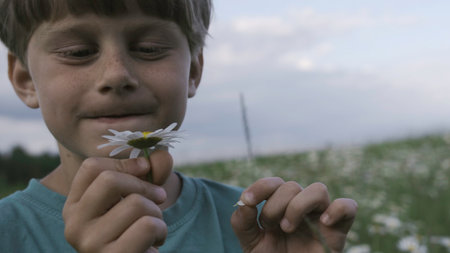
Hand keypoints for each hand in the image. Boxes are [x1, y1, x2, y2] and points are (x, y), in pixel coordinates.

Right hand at [63, 150, 172, 252]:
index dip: (125, 163)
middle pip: (110, 180)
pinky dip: (161, 230)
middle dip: (145, 186)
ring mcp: (90, 244)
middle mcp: (74, 225)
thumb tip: (161, 155)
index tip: (145, 168)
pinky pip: (148, 226)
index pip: (92, 167)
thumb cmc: (136, 230)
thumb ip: (147, 172)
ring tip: (153, 228)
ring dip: (157, 213)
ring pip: (136, 204)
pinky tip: (154, 243)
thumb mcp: (134, 198)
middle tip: (159, 197)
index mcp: (74, 206)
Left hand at [231, 177, 356, 252]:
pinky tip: (323, 222)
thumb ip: (243, 222)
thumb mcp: (251, 243)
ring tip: (287, 227)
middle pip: (292, 186)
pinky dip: (337, 209)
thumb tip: (244, 202)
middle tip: (271, 227)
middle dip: (276, 205)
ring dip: (299, 206)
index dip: (261, 186)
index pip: (274, 183)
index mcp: (280, 206)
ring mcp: (320, 217)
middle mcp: (301, 207)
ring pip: (318, 189)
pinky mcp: (338, 230)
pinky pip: (348, 207)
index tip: (248, 200)